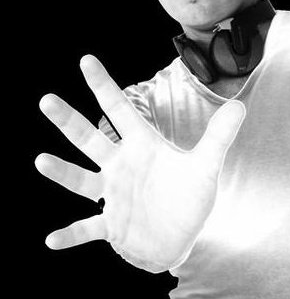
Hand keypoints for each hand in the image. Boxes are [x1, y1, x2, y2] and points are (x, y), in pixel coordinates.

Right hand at [35, 55, 245, 272]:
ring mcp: (113, 196)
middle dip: (69, 121)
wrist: (182, 236)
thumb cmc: (189, 196)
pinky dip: (71, 234)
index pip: (120, 109)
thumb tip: (239, 106)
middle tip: (46, 100)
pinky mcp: (112, 227)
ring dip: (62, 172)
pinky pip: (87, 229)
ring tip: (41, 161)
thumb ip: (218, 137)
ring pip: (81, 180)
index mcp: (141, 145)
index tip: (86, 59)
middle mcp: (121, 166)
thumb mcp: (207, 166)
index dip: (104, 85)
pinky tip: (52, 239)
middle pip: (90, 139)